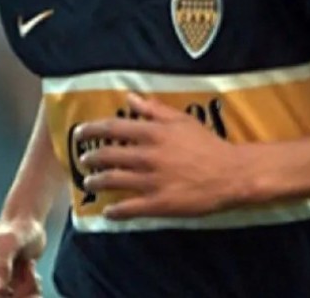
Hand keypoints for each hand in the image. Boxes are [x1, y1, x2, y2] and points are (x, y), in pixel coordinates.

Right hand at [0, 217, 45, 297]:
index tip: (26, 270)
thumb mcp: (10, 243)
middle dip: (23, 292)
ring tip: (29, 268)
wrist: (27, 227)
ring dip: (29, 290)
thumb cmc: (17, 230)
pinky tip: (30, 273)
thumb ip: (2, 265)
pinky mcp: (0, 295)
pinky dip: (31, 291)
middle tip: (29, 267)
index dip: (14, 293)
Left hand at [74, 93, 249, 219]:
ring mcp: (151, 181)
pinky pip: (129, 208)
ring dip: (97, 182)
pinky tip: (107, 212)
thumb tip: (130, 97)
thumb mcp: (182, 120)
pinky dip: (115, 211)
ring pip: (114, 181)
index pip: (112, 129)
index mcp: (152, 133)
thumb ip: (154, 109)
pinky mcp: (158, 204)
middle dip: (90, 158)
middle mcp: (147, 156)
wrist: (230, 173)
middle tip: (83, 160)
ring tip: (89, 183)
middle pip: (108, 155)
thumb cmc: (207, 145)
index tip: (79, 133)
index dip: (91, 130)